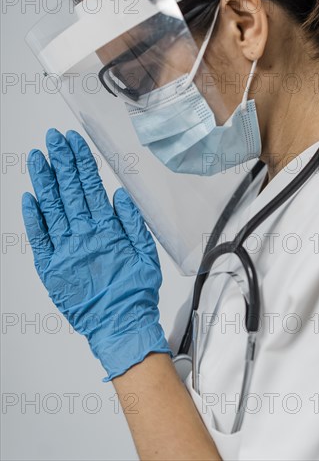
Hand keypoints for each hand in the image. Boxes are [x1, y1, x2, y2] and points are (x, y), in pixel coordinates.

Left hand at [22, 128, 171, 380]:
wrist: (120, 324)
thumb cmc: (134, 292)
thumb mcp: (146, 254)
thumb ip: (132, 223)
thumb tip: (119, 195)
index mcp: (106, 230)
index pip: (90, 187)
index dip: (81, 162)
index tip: (73, 142)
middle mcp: (83, 235)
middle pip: (69, 191)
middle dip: (61, 161)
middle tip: (53, 139)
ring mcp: (64, 250)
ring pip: (52, 208)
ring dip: (44, 181)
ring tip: (38, 157)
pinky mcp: (51, 267)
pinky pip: (39, 238)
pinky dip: (33, 218)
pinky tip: (28, 197)